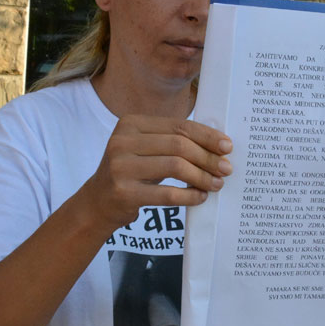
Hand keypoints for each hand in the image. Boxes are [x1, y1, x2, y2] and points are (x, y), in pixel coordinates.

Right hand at [86, 114, 232, 234]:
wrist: (97, 202)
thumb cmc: (131, 172)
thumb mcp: (146, 150)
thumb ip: (174, 142)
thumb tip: (218, 146)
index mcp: (131, 123)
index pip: (178, 126)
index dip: (206, 136)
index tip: (227, 146)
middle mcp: (122, 141)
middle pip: (179, 145)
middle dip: (207, 157)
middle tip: (226, 169)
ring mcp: (120, 167)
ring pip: (175, 166)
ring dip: (202, 176)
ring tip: (216, 184)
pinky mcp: (124, 192)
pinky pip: (167, 193)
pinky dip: (189, 196)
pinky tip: (200, 197)